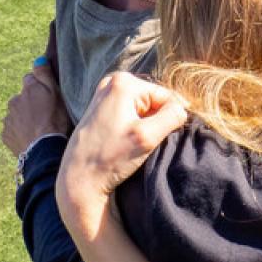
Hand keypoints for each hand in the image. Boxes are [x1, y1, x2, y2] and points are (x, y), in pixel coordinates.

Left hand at [2, 61, 69, 156]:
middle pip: (21, 98)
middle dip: (29, 103)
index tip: (47, 95)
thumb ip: (45, 75)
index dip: (39, 86)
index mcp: (27, 89)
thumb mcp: (56, 93)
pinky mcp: (5, 135)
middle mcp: (13, 101)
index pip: (30, 80)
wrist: (43, 148)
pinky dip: (20, 131)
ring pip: (16, 114)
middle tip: (44, 114)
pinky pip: (13, 130)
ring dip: (24, 118)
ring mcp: (8, 119)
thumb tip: (38, 59)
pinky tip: (32, 136)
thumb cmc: (55, 119)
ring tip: (38, 127)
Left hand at [56, 71, 187, 240]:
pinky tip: (126, 143)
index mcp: (123, 82)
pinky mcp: (101, 108)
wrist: (78, 180)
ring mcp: (105, 94)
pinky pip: (131, 112)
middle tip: (146, 143)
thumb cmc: (109, 158)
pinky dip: (135, 126)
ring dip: (147, 125)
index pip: (167, 96)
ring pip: (144, 108)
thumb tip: (183, 108)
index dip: (171, 119)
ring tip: (134, 144)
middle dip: (157, 121)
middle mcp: (112, 81)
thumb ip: (173, 116)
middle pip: (154, 100)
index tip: (159, 140)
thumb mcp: (147, 137)